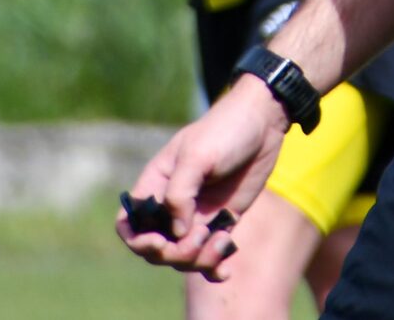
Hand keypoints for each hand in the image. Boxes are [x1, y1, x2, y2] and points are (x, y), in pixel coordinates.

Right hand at [116, 76, 288, 281]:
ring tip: (222, 241)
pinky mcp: (221, 222)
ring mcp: (197, 216)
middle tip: (201, 236)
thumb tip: (176, 233)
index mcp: (156, 185)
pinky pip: (209, 256)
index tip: (159, 242)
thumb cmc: (226, 130)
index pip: (129, 224)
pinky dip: (214, 268)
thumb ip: (180, 194)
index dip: (137, 241)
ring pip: (184, 257)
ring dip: (199, 260)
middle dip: (174, 254)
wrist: (264, 123)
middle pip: (157, 249)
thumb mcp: (198, 156)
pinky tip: (226, 270)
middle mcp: (172, 205)